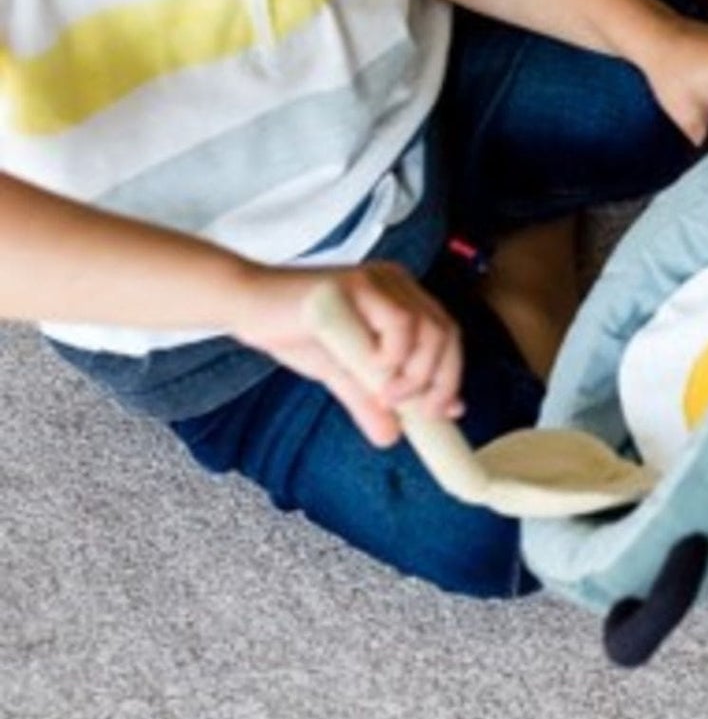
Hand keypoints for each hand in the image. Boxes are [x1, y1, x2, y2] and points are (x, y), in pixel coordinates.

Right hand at [227, 261, 465, 445]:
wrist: (247, 307)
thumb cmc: (295, 332)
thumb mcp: (341, 373)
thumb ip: (369, 400)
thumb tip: (391, 437)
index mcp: (401, 298)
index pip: (446, 335)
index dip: (450, 375)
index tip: (442, 413)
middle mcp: (396, 284)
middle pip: (444, 332)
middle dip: (437, 379)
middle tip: (417, 412)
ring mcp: (378, 280)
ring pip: (426, 327)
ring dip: (415, 372)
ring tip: (388, 396)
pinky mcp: (355, 283)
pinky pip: (395, 319)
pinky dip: (393, 354)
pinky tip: (372, 370)